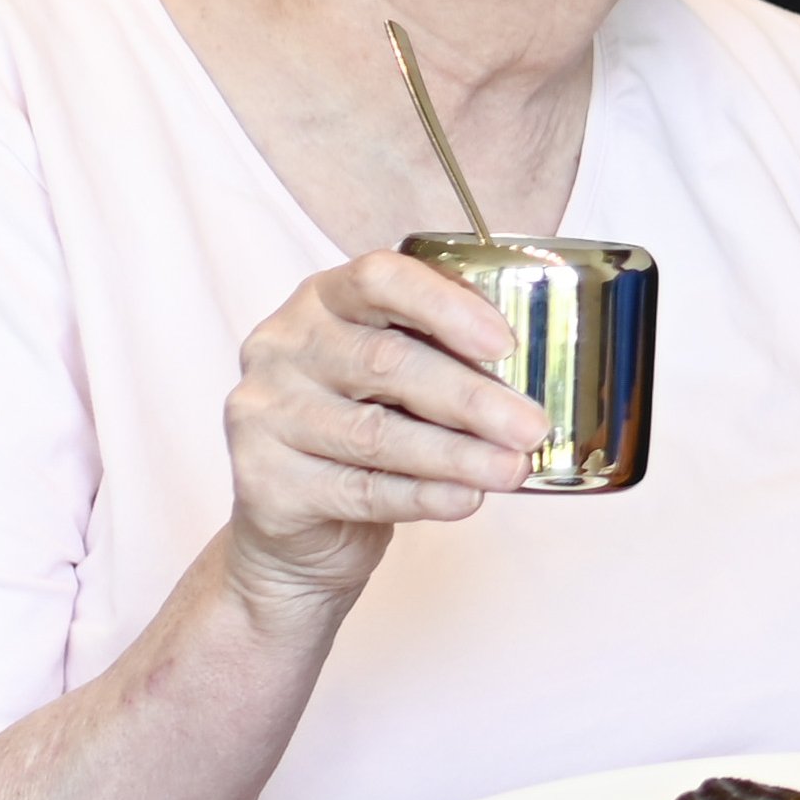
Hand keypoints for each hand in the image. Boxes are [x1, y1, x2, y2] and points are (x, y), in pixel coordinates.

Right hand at [219, 251, 547, 609]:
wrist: (293, 522)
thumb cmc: (362, 427)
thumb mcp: (396, 378)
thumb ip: (444, 360)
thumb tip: (536, 380)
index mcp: (323, 300)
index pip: (379, 278)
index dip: (445, 306)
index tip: (504, 343)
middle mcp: (283, 348)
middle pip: (384, 363)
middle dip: (470, 398)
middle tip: (531, 426)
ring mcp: (264, 415)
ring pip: (374, 433)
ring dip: (456, 454)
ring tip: (513, 468)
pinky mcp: (263, 482)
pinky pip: (357, 490)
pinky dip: (421, 495)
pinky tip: (466, 498)